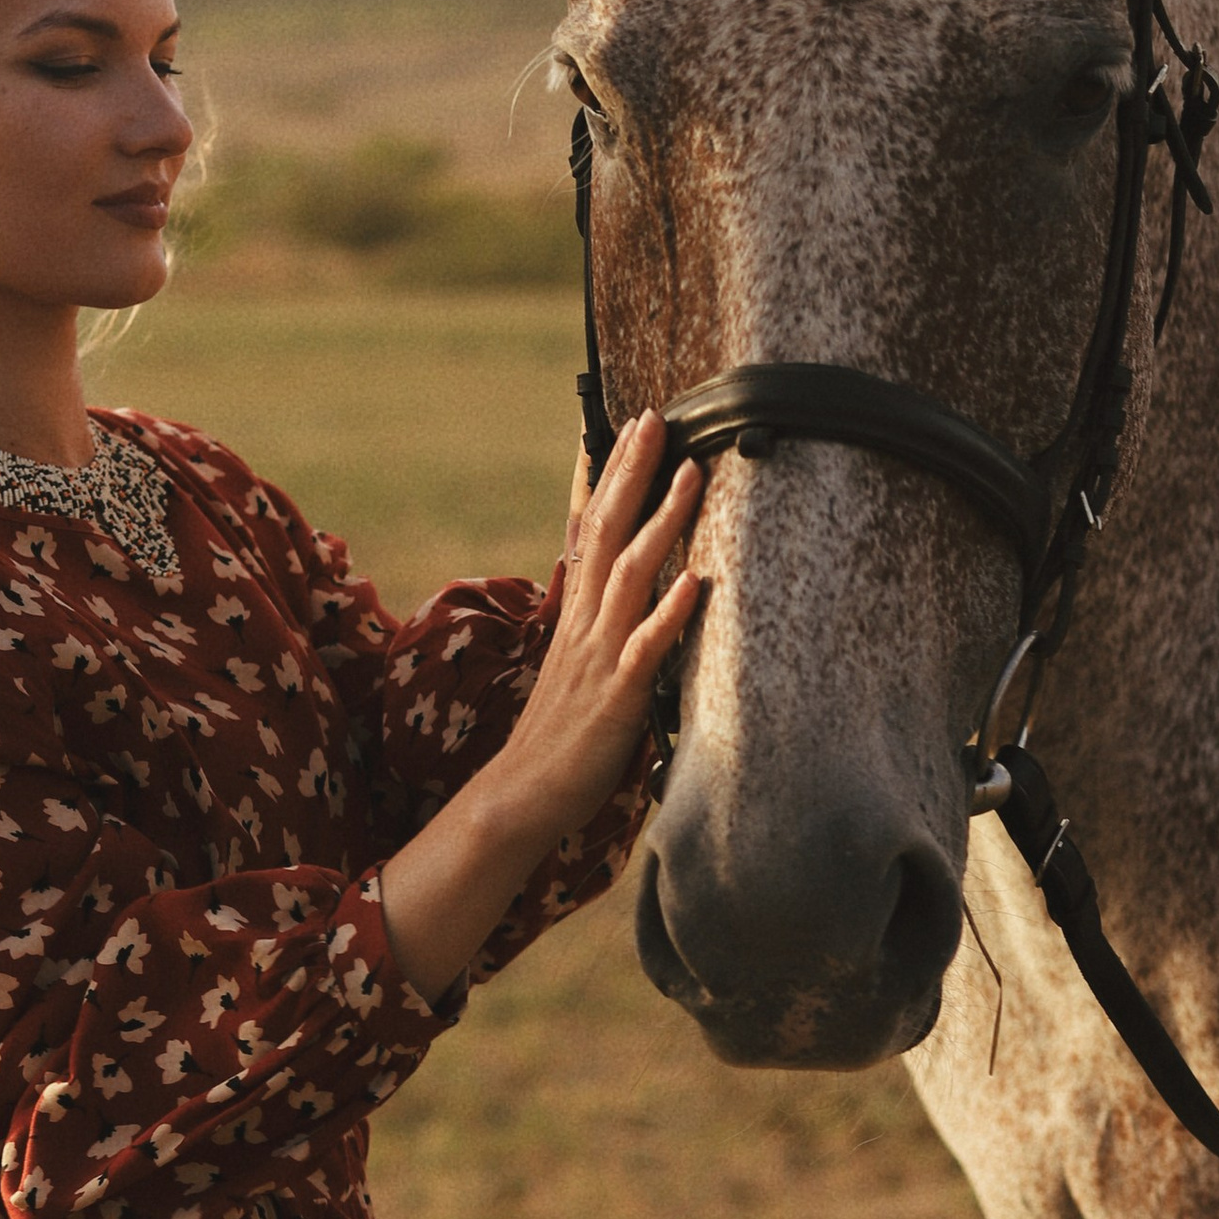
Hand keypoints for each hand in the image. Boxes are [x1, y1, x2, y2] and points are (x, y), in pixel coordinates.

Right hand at [374, 415, 700, 1000]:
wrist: (518, 798)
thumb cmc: (557, 740)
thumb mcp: (576, 668)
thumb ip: (595, 625)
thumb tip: (612, 590)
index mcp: (576, 618)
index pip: (590, 530)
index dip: (609, 478)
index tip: (627, 427)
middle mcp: (585, 625)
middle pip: (608, 533)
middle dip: (634, 473)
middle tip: (657, 419)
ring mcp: (598, 657)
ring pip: (631, 575)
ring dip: (662, 522)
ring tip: (693, 474)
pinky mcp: (616, 697)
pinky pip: (647, 647)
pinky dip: (673, 612)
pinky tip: (699, 581)